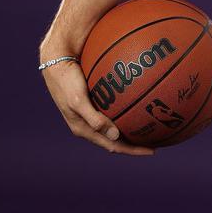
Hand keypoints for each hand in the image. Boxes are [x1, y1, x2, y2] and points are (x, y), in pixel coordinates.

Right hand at [40, 47, 155, 156]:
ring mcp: (91, 111)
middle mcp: (88, 123)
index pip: (113, 145)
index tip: (152, 151)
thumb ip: (94, 119)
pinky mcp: (93, 99)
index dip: (132, 150)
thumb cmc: (66, 81)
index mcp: (83, 129)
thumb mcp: (78, 101)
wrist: (55, 61)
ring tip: (148, 123)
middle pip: (116, 138)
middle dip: (135, 141)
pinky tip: (139, 99)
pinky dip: (126, 108)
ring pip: (115, 123)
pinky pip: (113, 107)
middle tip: (156, 138)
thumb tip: (115, 135)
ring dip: (131, 126)